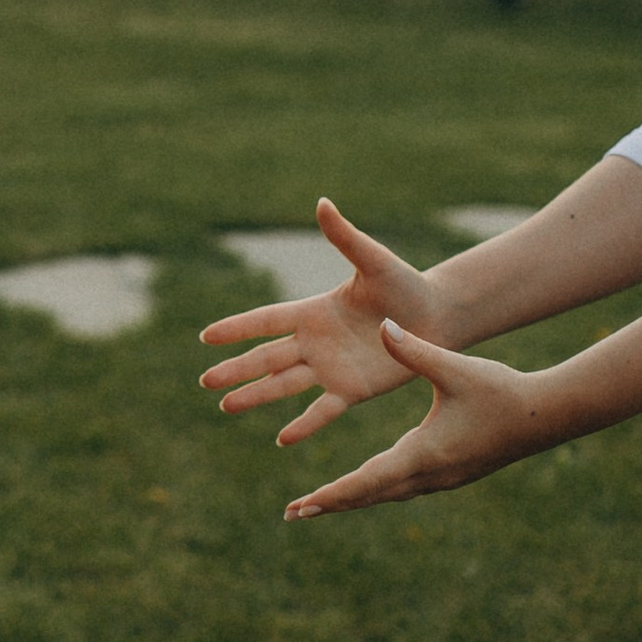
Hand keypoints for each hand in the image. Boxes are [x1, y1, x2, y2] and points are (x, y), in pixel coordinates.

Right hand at [199, 202, 453, 447]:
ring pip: (284, 385)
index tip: (205, 336)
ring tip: (226, 407)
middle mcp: (315, 342)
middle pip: (266, 358)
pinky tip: (282, 438)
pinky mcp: (352, 390)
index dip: (236, 328)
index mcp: (313, 311)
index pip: (265, 321)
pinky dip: (304, 425)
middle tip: (205, 380)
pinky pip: (323, 410)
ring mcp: (331, 368)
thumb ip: (344, 237)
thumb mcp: (373, 260)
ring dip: (256, 395)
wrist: (436, 317)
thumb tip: (322, 203)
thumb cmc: (405, 284)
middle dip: (236, 369)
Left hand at [283, 324, 553, 514]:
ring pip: (387, 494)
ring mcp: (442, 479)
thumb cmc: (500, 390)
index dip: (333, 493)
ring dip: (354, 498)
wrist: (545, 417)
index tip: (302, 505)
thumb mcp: (453, 368)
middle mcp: (429, 474)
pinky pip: (404, 488)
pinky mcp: (452, 475)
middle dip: (332, 503)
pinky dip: (378, 489)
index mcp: (424, 453)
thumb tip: (384, 326)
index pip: (367, 480)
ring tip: (321, 503)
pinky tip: (367, 486)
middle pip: (370, 495)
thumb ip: (415, 350)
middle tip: (294, 513)